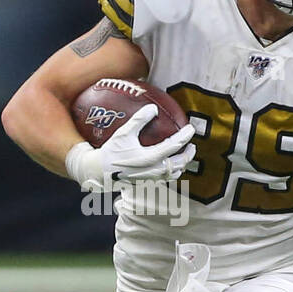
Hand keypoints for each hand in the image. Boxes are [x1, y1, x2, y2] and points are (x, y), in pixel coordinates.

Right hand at [65, 103, 195, 191]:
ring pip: (176, 172)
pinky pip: (168, 178)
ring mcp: (154, 179)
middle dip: (189, 153)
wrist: (100, 172)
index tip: (191, 128)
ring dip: (183, 163)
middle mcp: (155, 170)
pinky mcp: (150, 183)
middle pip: (181, 162)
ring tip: (183, 155)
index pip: (174, 145)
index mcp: (150, 157)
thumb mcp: (123, 133)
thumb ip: (139, 120)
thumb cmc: (111, 151)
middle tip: (192, 145)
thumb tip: (152, 108)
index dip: (185, 136)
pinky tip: (170, 164)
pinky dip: (173, 171)